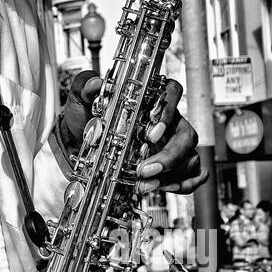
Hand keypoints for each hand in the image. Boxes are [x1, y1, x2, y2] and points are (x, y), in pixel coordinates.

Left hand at [58, 70, 206, 194]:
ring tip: (145, 184)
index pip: (173, 93)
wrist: (79, 141)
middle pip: (187, 134)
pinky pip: (192, 174)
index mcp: (151, 99)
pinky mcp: (173, 163)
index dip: (168, 112)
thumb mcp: (81, 98)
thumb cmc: (87, 115)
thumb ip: (87, 86)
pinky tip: (164, 187)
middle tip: (145, 169)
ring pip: (190, 157)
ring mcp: (173, 143)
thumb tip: (95, 84)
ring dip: (171, 175)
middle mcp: (168, 121)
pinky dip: (182, 184)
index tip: (152, 134)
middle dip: (170, 156)